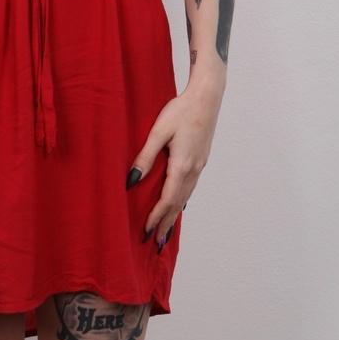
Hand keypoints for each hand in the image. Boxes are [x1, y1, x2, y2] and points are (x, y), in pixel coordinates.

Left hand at [128, 84, 221, 246]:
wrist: (207, 97)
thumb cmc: (180, 110)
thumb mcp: (158, 132)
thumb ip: (144, 157)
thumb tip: (131, 182)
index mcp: (182, 164)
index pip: (167, 199)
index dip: (155, 217)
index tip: (145, 231)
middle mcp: (194, 169)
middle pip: (177, 204)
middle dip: (165, 223)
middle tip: (155, 242)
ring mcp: (200, 165)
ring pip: (185, 197)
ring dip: (174, 215)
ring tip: (165, 231)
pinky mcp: (201, 160)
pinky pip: (190, 188)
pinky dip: (182, 201)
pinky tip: (179, 206)